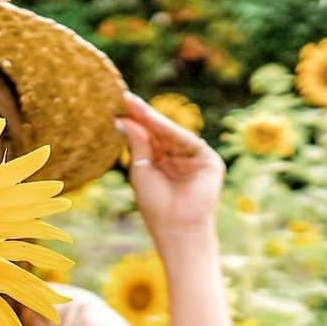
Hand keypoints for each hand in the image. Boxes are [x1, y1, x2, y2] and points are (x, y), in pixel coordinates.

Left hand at [116, 92, 224, 241]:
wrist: (176, 227)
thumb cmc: (155, 205)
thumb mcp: (140, 170)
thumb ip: (137, 144)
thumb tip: (123, 120)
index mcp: (161, 161)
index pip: (147, 136)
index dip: (134, 121)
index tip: (118, 104)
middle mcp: (177, 156)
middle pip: (159, 131)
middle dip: (142, 115)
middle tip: (124, 97)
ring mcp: (194, 157)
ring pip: (171, 133)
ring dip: (152, 119)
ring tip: (133, 105)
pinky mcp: (208, 160)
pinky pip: (186, 140)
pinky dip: (168, 130)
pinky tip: (152, 119)